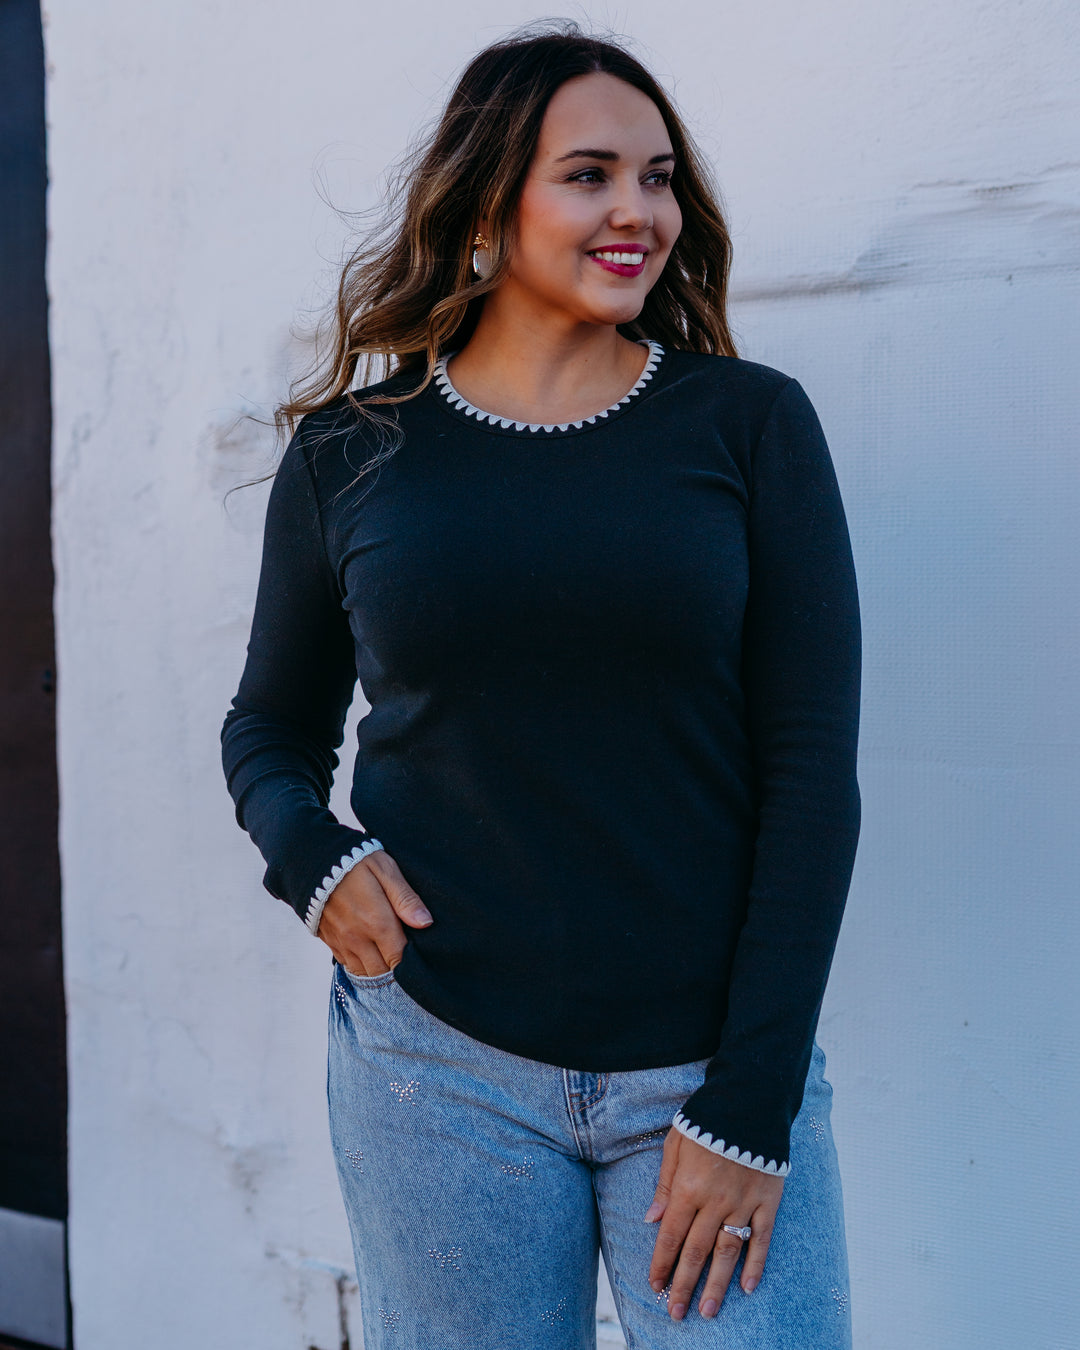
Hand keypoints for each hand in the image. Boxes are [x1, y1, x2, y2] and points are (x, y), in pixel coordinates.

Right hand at [315, 849, 431, 974]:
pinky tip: (369, 952)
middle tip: (405, 955)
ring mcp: (342, 942)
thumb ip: (405, 899)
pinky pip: (348, 965)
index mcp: (377, 923)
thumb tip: (426, 923)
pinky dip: (360, 964)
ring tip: (388, 956)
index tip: (419, 953)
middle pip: (382, 972)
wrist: (311, 860)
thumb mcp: (385, 870)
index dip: (412, 962)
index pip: (400, 960)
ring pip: (364, 973)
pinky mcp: (329, 941)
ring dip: (378, 969)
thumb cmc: (354, 861)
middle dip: (396, 969)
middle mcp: (358, 939)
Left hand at [646, 1128, 783, 1320]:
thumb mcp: (675, 1145)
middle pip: (697, 1251)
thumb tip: (651, 1221)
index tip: (655, 1285)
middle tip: (676, 1314)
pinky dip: (756, 1264)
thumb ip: (665, 1185)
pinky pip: (762, 1239)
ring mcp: (743, 1203)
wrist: (749, 1100)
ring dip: (717, 1285)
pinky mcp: (767, 1201)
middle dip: (685, 1284)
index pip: (671, 1235)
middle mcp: (715, 1201)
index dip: (662, 1262)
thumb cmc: (706, 1121)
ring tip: (709, 1312)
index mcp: (688, 1187)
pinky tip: (747, 1287)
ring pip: (728, 1252)